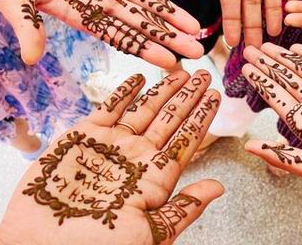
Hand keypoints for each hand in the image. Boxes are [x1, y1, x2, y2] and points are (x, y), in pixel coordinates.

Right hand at [0, 0, 203, 67]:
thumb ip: (26, 26)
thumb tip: (30, 59)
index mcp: (85, 15)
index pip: (122, 38)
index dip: (147, 50)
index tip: (172, 62)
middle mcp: (105, 1)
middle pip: (144, 24)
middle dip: (170, 38)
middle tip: (198, 52)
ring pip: (149, 0)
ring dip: (172, 13)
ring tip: (196, 27)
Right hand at [0, 70, 223, 244]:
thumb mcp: (149, 234)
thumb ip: (182, 209)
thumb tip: (218, 188)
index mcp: (155, 179)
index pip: (186, 141)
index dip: (201, 117)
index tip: (216, 96)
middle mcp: (136, 158)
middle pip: (169, 119)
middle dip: (188, 97)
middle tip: (206, 74)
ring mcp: (111, 145)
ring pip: (144, 109)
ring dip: (162, 90)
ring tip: (181, 72)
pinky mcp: (83, 136)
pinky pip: (109, 108)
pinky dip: (124, 92)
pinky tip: (139, 78)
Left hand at [242, 43, 301, 210]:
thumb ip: (283, 157)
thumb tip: (247, 147)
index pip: (278, 99)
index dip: (261, 82)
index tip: (245, 67)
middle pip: (288, 81)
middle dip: (268, 65)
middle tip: (250, 48)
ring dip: (287, 58)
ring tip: (269, 45)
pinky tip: (300, 47)